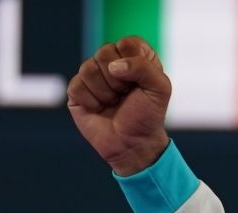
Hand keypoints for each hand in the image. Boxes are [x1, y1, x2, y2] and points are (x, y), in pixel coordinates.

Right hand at [67, 36, 171, 176]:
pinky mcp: (77, 90)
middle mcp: (111, 61)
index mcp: (133, 55)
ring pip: (88, 68)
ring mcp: (92, 75)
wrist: (133, 144)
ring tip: (113, 103)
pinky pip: (77, 85)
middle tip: (125, 95)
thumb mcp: (160, 89)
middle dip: (118, 80)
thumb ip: (144, 67)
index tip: (140, 83)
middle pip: (104, 52)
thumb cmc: (148, 116)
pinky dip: (91, 101)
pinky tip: (99, 108)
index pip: (127, 43)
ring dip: (105, 92)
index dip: (133, 64)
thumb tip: (113, 66)